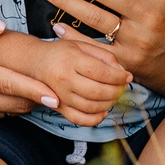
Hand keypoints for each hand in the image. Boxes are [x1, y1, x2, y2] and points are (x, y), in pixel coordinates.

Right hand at [0, 6, 49, 121]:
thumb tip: (1, 28)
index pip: (5, 84)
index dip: (32, 90)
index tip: (55, 96)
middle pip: (11, 103)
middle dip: (36, 100)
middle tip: (60, 91)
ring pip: (4, 113)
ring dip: (25, 105)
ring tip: (44, 93)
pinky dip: (9, 109)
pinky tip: (20, 97)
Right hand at [6, 33, 131, 127]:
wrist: (37, 63)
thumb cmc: (63, 52)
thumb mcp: (82, 45)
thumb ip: (103, 55)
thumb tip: (121, 71)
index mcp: (71, 60)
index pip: (100, 72)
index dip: (118, 76)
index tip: (128, 76)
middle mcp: (64, 79)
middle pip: (97, 91)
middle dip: (116, 91)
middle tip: (123, 88)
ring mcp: (61, 96)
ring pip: (91, 107)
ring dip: (109, 104)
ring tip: (115, 97)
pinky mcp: (59, 108)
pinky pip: (79, 119)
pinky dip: (95, 119)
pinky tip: (103, 112)